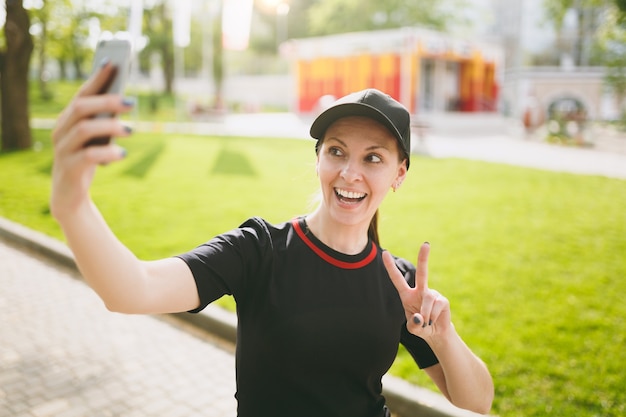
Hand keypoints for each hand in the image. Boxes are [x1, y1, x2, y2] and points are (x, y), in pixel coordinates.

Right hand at [50, 62, 133, 219]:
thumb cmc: (87, 160)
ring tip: (131, 130)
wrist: (70, 195)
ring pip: (83, 130)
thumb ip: (106, 122)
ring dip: (110, 127)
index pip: (81, 94)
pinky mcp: (70, 169)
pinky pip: (88, 157)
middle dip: (106, 101)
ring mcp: (63, 150)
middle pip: (80, 108)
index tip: (113, 63)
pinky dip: (107, 153)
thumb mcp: (97, 139)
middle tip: (132, 102)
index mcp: (67, 120)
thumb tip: (125, 101)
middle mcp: (61, 131)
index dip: (96, 79)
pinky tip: (123, 154)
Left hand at [383, 243, 451, 337]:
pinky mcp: (442, 300)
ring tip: (425, 322)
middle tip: (426, 244)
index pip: (397, 279)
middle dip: (424, 258)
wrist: (436, 333)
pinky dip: (432, 317)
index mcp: (407, 295)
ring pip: (428, 299)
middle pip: (421, 273)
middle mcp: (420, 291)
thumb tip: (420, 317)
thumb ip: (413, 324)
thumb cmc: (421, 327)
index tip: (384, 253)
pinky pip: (436, 306)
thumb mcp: (413, 328)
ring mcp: (432, 294)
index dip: (390, 267)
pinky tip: (432, 320)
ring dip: (425, 314)